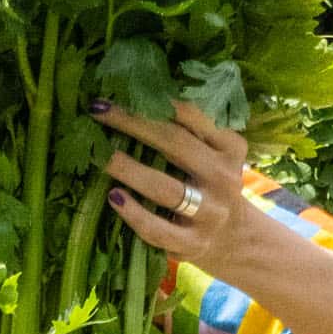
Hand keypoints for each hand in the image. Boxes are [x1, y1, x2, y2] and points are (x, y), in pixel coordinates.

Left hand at [90, 98, 248, 270]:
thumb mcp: (213, 155)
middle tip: (98, 111)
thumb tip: (136, 95)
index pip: (193, 115)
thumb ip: (189, 131)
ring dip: (128, 169)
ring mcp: (209, 213)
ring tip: (100, 155)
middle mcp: (223, 177)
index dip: (155, 100)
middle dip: (132, 124)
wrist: (235, 239)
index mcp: (230, 147)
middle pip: (175, 144)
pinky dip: (133, 213)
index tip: (119, 90)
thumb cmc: (209, 185)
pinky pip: (158, 228)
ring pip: (165, 188)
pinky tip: (114, 198)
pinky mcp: (192, 243)